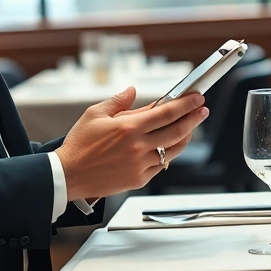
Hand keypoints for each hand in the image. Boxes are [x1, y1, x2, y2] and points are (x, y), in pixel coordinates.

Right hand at [58, 88, 208, 198]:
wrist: (68, 175)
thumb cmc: (79, 145)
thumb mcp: (94, 114)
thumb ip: (118, 101)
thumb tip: (133, 91)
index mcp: (129, 127)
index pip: (167, 113)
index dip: (186, 104)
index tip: (196, 98)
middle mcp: (138, 146)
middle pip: (177, 131)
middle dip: (194, 118)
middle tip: (202, 110)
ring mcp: (140, 164)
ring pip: (173, 150)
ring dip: (185, 137)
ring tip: (189, 128)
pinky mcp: (139, 179)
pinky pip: (161, 165)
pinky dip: (167, 154)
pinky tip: (168, 147)